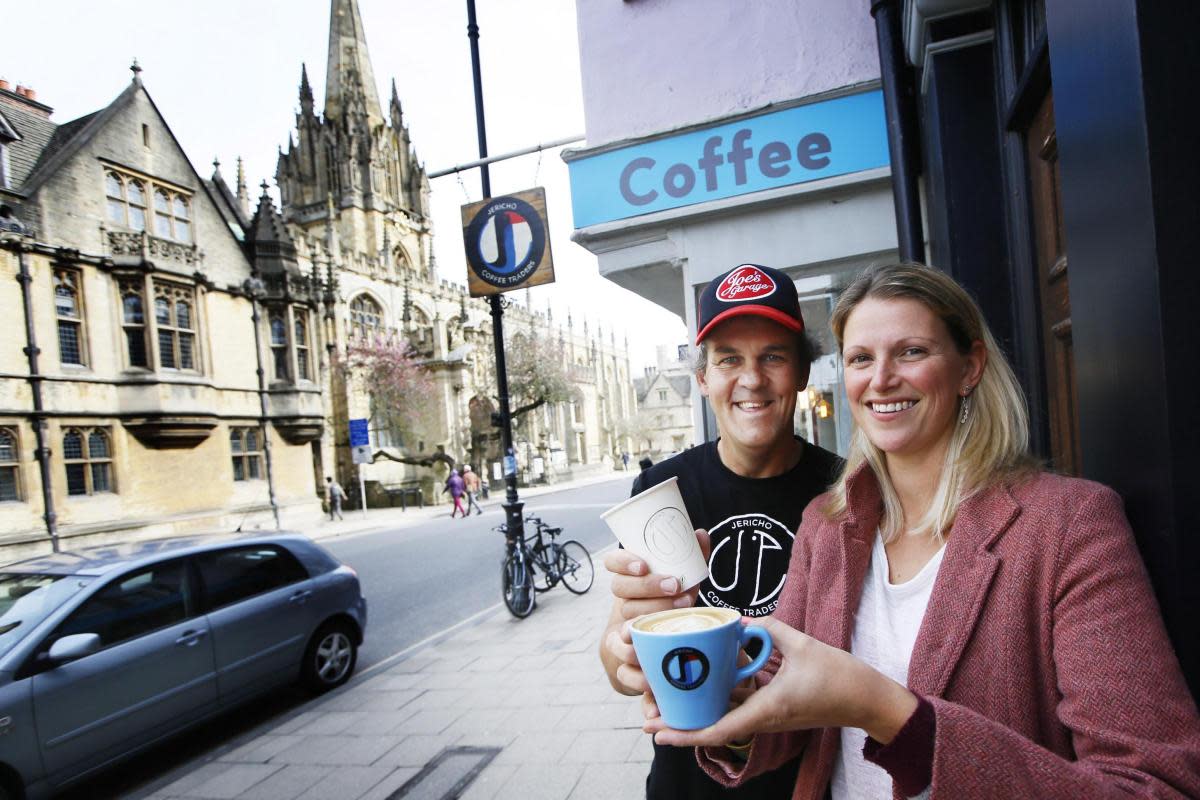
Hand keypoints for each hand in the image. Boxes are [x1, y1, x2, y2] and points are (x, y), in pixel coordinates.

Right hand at [600, 529, 710, 694]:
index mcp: (630, 577)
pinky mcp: (627, 655)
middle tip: (674, 585)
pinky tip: (656, 654)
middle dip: (648, 587)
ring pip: (626, 618)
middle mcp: (623, 600)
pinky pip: (623, 658)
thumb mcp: (683, 578)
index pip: (612, 563)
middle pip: (621, 589)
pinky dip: (639, 658)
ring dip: (653, 613)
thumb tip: (700, 534)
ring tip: (681, 608)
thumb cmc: (673, 601)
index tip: (643, 565)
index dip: (623, 562)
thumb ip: (692, 555)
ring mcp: (622, 626)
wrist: (661, 643)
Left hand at [646, 616, 917, 747]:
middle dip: (680, 723)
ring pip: (724, 715)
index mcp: (767, 709)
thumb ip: (769, 629)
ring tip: (666, 697)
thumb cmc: (840, 677)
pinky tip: (704, 680)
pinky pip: (740, 704)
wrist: (869, 700)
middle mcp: (763, 717)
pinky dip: (720, 697)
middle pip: (713, 725)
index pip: (719, 729)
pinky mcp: (774, 707)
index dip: (685, 734)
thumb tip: (740, 620)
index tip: (658, 733)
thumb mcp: (804, 644)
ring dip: (696, 710)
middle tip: (648, 713)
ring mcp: (768, 714)